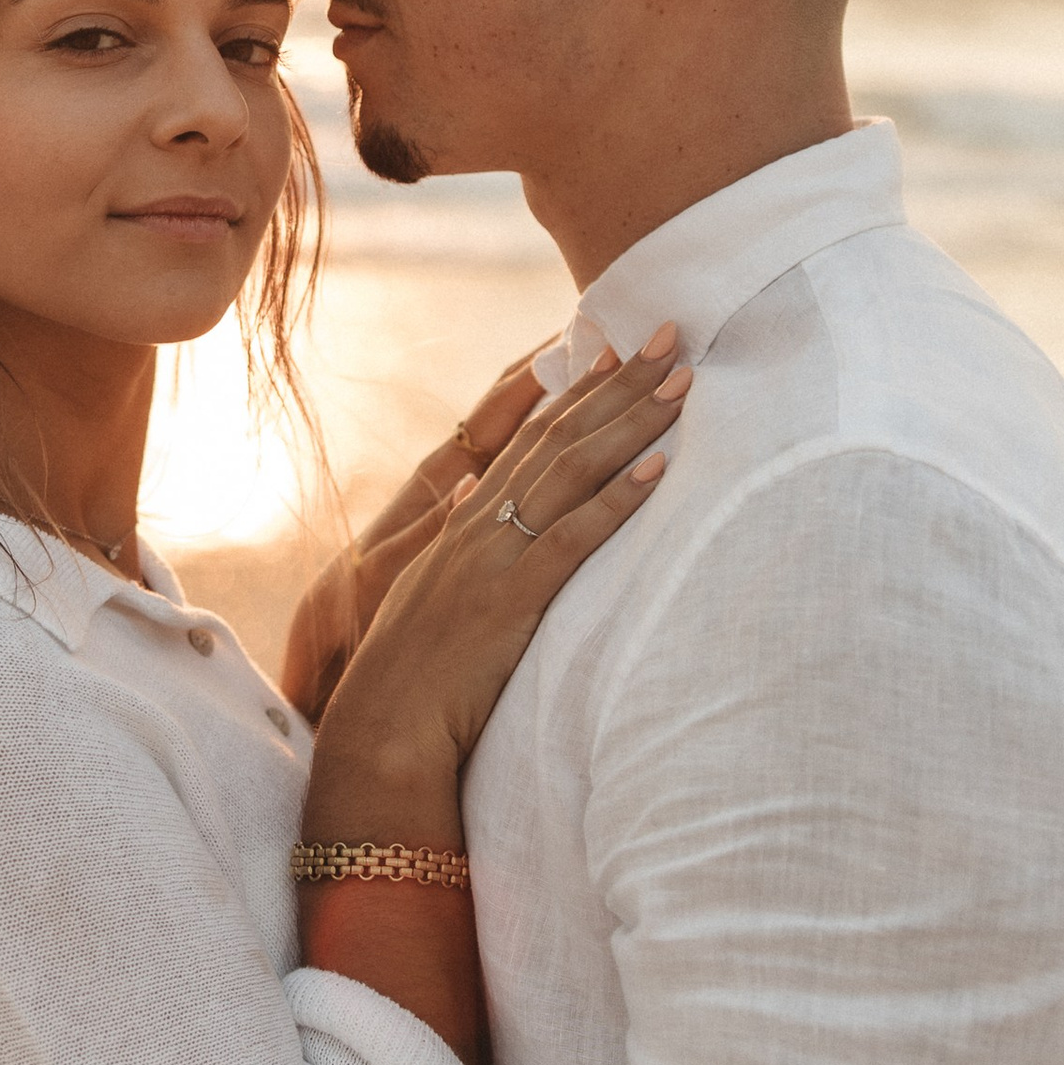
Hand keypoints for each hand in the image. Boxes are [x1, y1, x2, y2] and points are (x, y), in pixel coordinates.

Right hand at [306, 326, 687, 813]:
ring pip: (570, 470)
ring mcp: (492, 554)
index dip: (576, 390)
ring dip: (631, 422)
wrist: (382, 728)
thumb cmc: (409, 674)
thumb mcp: (425, 589)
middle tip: (669, 336)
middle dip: (617, 382)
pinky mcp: (510, 596)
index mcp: (459, 519)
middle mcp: (475, 521)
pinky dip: (617, 500)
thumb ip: (448, 535)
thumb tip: (470, 489)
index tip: (615, 348)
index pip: (526, 437)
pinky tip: (658, 470)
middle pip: (557, 435)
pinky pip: (573, 538)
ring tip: (681, 382)